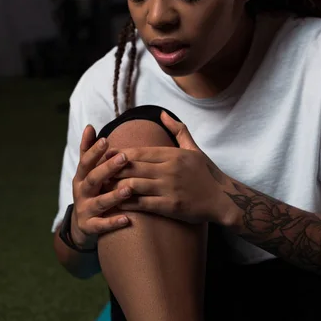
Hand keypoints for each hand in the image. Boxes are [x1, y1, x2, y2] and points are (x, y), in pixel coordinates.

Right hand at [70, 125, 132, 245]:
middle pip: (93, 179)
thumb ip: (88, 151)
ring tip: (129, 189)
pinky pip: (102, 226)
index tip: (106, 140)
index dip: (95, 151)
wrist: (81, 225)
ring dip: (114, 196)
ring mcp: (85, 210)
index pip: (86, 162)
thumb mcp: (86, 172)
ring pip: (99, 202)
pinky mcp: (90, 227)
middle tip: (124, 158)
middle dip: (108, 169)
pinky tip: (127, 219)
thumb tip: (90, 126)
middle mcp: (81, 192)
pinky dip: (113, 222)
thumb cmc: (91, 192)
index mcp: (81, 177)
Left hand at [106, 111, 230, 224]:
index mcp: (173, 155)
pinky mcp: (170, 206)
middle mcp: (169, 170)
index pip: (139, 152)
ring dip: (115, 186)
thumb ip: (178, 130)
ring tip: (102, 188)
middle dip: (112, 169)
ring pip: (133, 184)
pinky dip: (127, 202)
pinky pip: (142, 203)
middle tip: (96, 172)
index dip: (119, 153)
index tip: (104, 154)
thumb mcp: (194, 149)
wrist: (224, 200)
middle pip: (132, 167)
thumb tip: (162, 114)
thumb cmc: (207, 174)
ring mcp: (169, 188)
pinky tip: (116, 203)